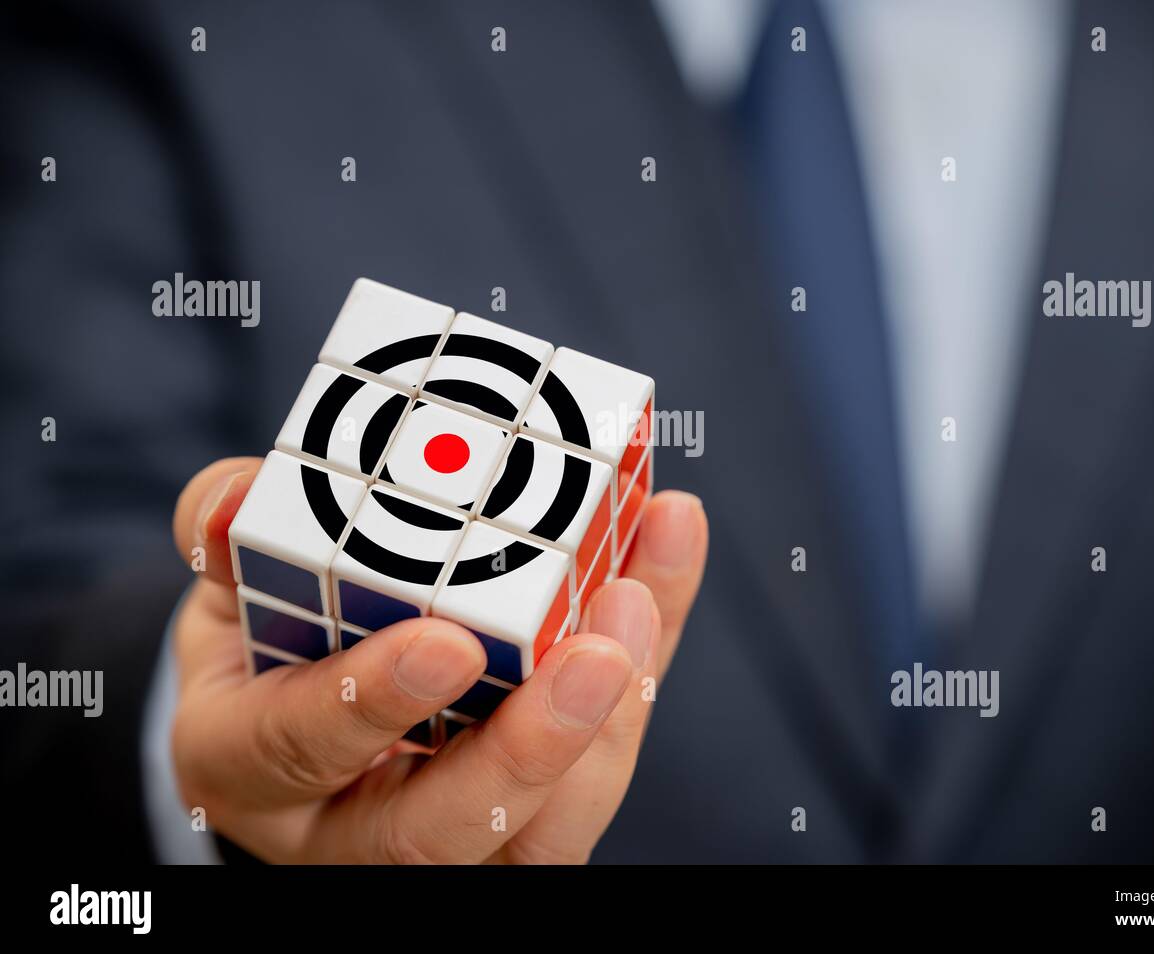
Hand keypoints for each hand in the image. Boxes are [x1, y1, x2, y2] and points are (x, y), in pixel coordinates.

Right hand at [170, 457, 706, 862]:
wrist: (325, 693)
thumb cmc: (277, 633)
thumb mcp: (235, 582)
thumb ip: (226, 532)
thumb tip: (239, 494)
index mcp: (251, 766)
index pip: (301, 752)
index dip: (369, 702)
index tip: (448, 641)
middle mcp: (349, 830)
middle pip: (440, 835)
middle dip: (530, 748)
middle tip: (597, 654)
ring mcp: (455, 838)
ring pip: (545, 829)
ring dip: (614, 716)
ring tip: (640, 595)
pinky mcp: (539, 813)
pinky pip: (603, 764)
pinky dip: (646, 669)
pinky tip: (662, 561)